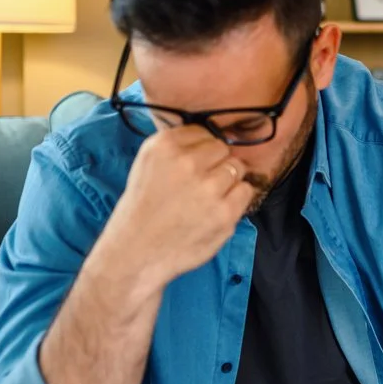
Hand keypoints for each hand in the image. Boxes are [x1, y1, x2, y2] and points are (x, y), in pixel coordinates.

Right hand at [106, 125, 254, 288]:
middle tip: (200, 184)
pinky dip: (236, 200)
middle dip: (216, 164)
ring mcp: (209, 188)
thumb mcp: (148, 164)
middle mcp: (187, 163)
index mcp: (164, 146)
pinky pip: (246, 191)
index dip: (201, 149)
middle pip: (223, 148)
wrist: (136, 251)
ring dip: (227, 182)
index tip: (192, 165)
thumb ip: (179, 147)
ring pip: (237, 168)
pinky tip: (216, 210)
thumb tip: (213, 136)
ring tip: (206, 198)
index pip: (203, 131)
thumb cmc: (144, 208)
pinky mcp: (225, 212)